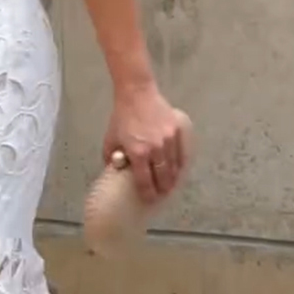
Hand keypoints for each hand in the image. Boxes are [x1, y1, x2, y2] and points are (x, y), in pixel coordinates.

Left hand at [104, 84, 185, 205]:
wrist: (137, 94)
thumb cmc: (122, 117)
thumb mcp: (110, 140)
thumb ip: (111, 158)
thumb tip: (114, 172)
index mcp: (138, 153)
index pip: (145, 180)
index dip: (147, 193)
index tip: (149, 199)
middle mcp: (156, 148)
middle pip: (163, 176)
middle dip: (162, 188)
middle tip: (161, 194)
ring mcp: (169, 139)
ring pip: (174, 166)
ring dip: (172, 178)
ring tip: (170, 185)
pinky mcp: (178, 131)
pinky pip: (183, 153)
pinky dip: (181, 164)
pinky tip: (179, 170)